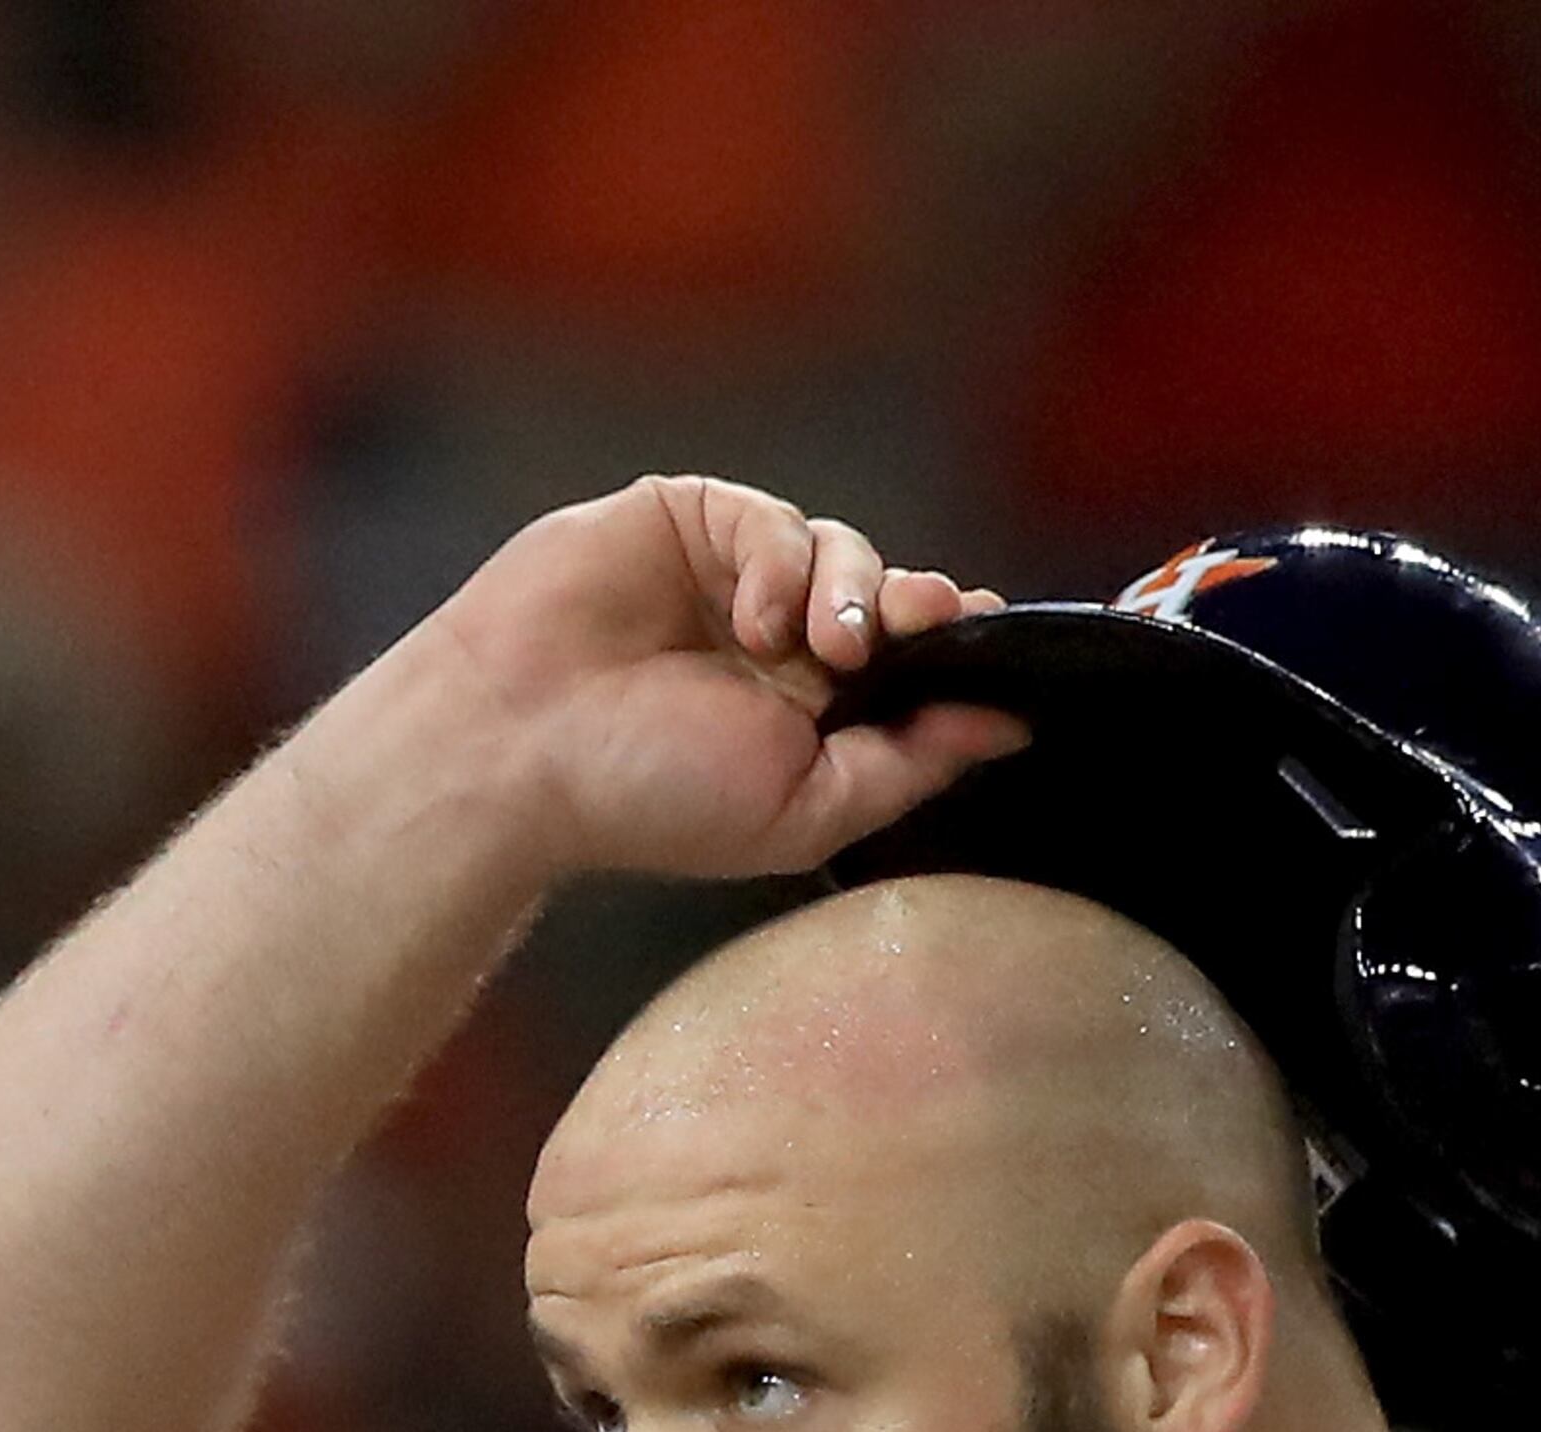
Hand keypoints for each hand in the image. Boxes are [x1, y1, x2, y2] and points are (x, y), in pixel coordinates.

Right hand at [420, 474, 1020, 894]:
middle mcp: (782, 646)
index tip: (984, 646)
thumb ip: (913, 764)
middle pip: (893, 599)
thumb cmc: (653, 796)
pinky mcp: (692, 520)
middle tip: (921, 625)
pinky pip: (775, 517)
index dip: (955, 649)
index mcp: (813, 719)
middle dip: (920, 610)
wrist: (527, 744)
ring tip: (823, 649)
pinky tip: (755, 621)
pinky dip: (782, 563)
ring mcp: (736, 579)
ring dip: (852, 591)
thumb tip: (1013, 729)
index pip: (913, 668)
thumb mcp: (812, 806)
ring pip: (846, 551)